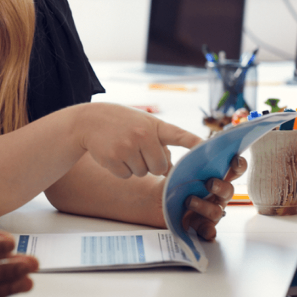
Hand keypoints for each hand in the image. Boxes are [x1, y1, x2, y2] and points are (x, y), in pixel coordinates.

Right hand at [75, 103, 203, 178]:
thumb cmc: (121, 123)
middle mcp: (143, 135)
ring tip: (123, 148)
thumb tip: (170, 169)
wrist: (89, 120)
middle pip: (160, 167)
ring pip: (142, 173)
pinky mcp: (113, 159)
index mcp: (154, 125)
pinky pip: (126, 176)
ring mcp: (127, 147)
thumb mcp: (142, 124)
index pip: (179, 135)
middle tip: (138, 149)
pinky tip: (113, 154)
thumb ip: (159, 142)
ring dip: (134, 166)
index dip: (195, 145)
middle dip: (151, 164)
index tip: (208, 150)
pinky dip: (120, 169)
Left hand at [181, 155, 246, 240]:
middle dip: (220, 187)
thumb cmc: (175, 184)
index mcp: (216, 179)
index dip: (238, 166)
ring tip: (189, 201)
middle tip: (210, 183)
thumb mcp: (180, 172)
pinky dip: (209, 231)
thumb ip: (188, 166)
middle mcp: (218, 196)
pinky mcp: (202, 225)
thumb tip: (191, 156)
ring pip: (216, 211)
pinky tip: (208, 232)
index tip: (234, 161)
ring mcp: (212, 211)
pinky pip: (209, 230)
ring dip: (204, 206)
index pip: (234, 171)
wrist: (159, 202)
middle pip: (228, 191)